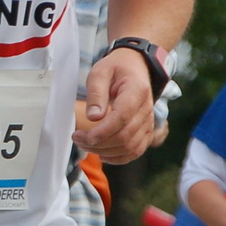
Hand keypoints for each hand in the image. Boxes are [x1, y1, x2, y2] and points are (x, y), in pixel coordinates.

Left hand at [72, 49, 155, 164]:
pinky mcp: (146, 130)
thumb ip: (96, 93)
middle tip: (77, 139)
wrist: (135, 67)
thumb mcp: (100, 72)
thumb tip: (93, 117)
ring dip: (106, 152)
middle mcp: (146, 109)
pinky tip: (103, 155)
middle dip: (98, 143)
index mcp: (136, 91)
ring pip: (130, 147)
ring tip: (86, 145)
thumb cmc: (116, 68)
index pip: (121, 118)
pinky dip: (120, 158)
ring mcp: (149, 122)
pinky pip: (137, 150)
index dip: (101, 132)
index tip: (81, 136)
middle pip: (125, 136)